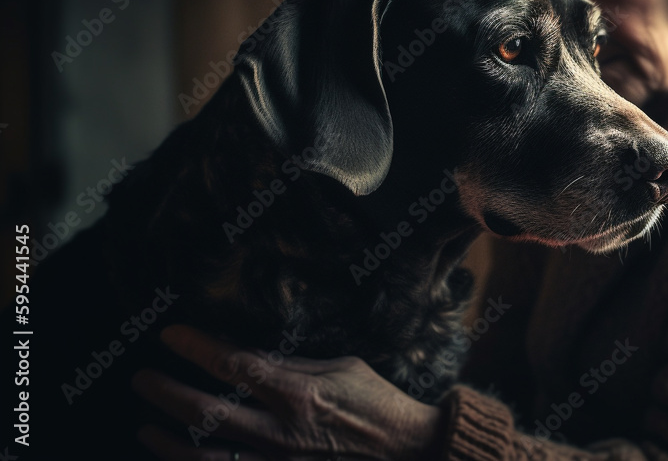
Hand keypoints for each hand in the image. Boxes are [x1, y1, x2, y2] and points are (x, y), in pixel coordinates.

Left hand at [132, 325, 446, 460]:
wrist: (410, 452)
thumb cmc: (378, 403)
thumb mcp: (342, 367)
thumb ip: (292, 364)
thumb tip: (247, 355)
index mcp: (301, 394)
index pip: (235, 365)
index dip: (196, 347)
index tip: (171, 334)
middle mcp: (284, 433)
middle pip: (206, 413)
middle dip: (165, 393)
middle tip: (143, 379)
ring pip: (206, 459)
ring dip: (167, 444)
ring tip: (146, 429)